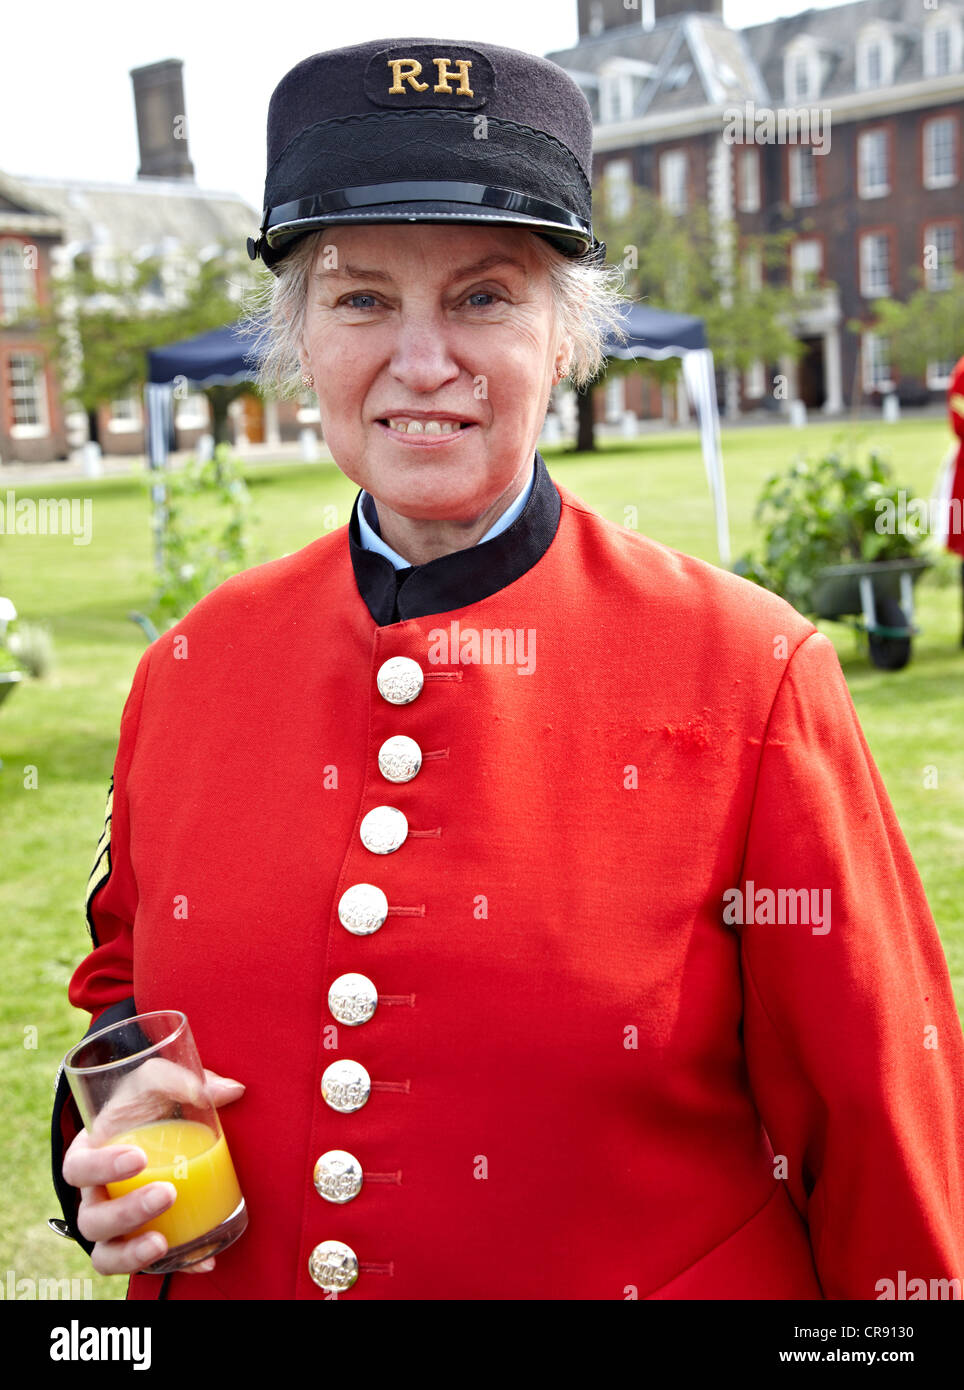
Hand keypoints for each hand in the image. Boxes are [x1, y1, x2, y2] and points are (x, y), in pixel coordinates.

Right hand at [62, 1068, 244, 1276]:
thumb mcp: (152, 1084)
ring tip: (163, 1241)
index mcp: (89, 1156)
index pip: (77, 1169)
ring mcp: (115, 1227)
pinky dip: (177, 1266)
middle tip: (167, 1193)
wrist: (150, 1130)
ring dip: (132, 1253)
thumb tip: (233, 1090)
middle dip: (127, 1212)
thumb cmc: (142, 1106)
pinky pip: (150, 1267)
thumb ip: (180, 1080)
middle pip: (92, 1220)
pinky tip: (204, 1260)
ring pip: (107, 1254)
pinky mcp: (141, 1243)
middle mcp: (95, 1198)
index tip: (138, 1158)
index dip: (101, 1168)